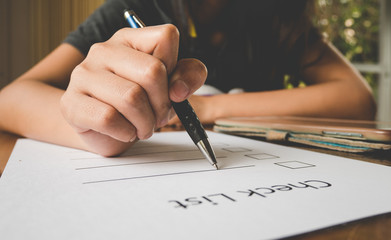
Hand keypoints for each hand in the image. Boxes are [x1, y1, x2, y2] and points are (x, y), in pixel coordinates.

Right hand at [60, 24, 206, 155]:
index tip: (168, 88)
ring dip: (146, 122)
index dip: (175, 69)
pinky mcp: (71, 103)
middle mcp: (104, 50)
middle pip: (152, 72)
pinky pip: (108, 118)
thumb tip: (178, 89)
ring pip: (131, 98)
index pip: (166, 37)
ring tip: (142, 126)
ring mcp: (83, 75)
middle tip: (158, 116)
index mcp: (129, 39)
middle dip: (163, 104)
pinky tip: (125, 131)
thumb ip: (188, 76)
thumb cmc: (139, 104)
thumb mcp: (170, 87)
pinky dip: (125, 132)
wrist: (104, 130)